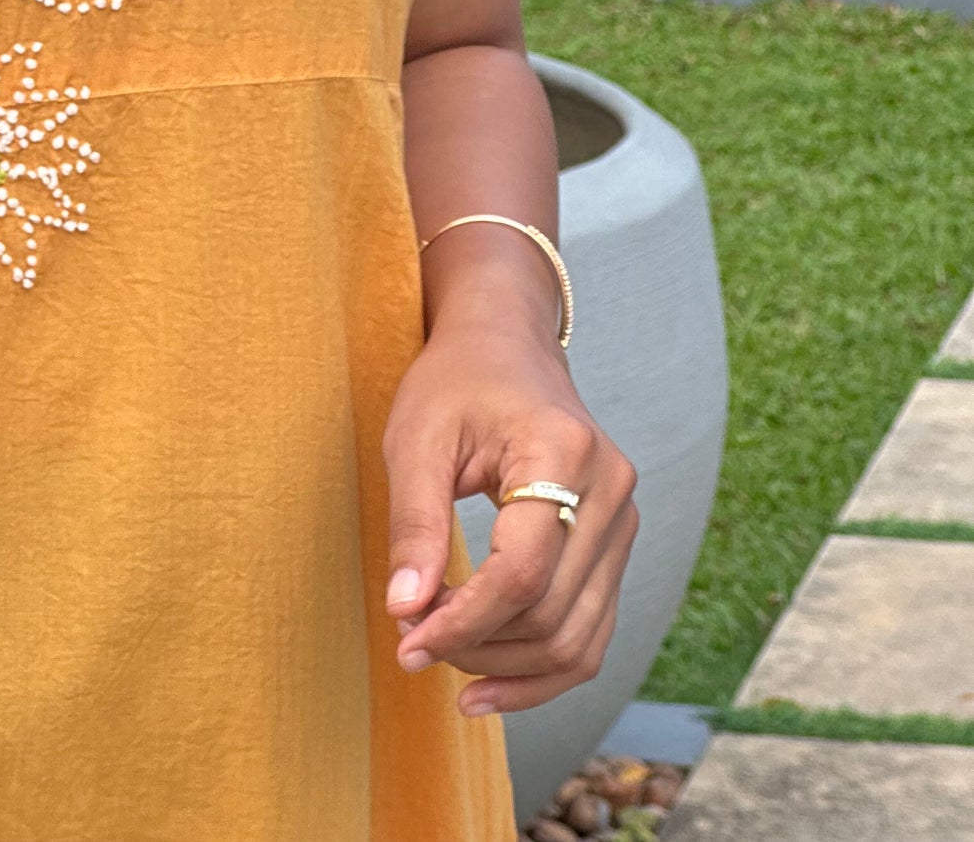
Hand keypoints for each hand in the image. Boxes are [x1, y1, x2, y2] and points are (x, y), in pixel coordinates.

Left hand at [382, 317, 638, 714]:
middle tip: (412, 643)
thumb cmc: (456, 383)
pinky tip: (487, 683)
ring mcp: (624, 521)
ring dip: (508, 668)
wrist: (506, 346)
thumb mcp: (416, 438)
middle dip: (477, 646)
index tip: (408, 640)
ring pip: (578, 639)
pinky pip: (591, 632)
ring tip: (442, 659)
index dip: (464, 621)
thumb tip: (406, 611)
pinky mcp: (616, 546)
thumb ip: (415, 524)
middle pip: (551, 613)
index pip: (522, 571)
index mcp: (563, 452)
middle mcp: (611, 490)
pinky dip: (542, 670)